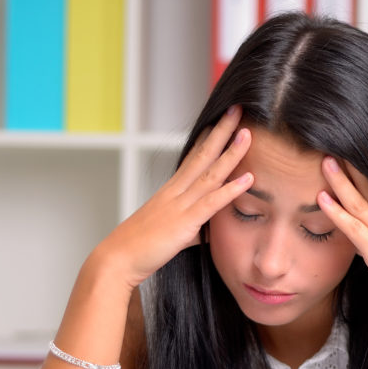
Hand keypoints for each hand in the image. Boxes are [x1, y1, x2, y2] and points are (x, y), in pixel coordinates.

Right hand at [97, 106, 253, 288]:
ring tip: (247, 134)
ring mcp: (180, 205)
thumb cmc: (140, 248)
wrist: (119, 259)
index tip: (222, 119)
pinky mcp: (184, 223)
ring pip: (210, 173)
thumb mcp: (169, 232)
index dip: (208, 137)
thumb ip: (190, 227)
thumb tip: (202, 233)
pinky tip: (248, 178)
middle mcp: (176, 191)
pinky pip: (211, 203)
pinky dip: (231, 189)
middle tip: (237, 109)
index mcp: (171, 191)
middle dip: (221, 131)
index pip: (193, 157)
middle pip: (203, 154)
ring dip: (231, 153)